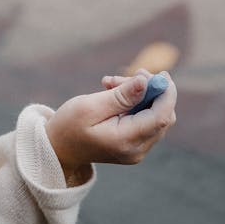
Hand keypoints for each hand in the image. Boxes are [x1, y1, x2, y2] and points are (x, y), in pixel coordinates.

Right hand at [45, 69, 176, 185]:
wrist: (57, 149)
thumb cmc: (68, 126)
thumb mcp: (89, 106)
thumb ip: (120, 96)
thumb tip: (146, 82)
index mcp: (126, 141)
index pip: (161, 117)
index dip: (166, 94)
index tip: (162, 73)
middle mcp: (137, 150)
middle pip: (161, 116)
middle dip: (150, 91)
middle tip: (130, 73)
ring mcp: (136, 150)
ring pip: (153, 116)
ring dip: (140, 95)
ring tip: (110, 83)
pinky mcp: (133, 145)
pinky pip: (144, 121)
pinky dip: (134, 104)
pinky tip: (113, 93)